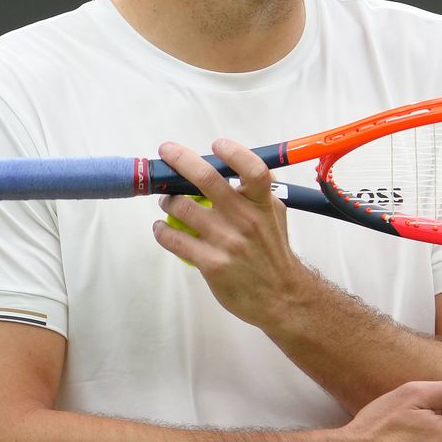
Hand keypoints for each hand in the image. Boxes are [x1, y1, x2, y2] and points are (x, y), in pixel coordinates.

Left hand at [152, 139, 314, 327]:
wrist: (280, 296)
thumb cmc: (273, 251)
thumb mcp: (275, 214)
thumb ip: (257, 191)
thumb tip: (232, 166)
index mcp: (262, 204)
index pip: (252, 169)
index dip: (234, 153)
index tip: (217, 145)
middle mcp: (244, 220)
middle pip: (207, 178)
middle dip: (181, 159)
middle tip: (167, 151)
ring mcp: (226, 242)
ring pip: (182, 208)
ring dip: (168, 201)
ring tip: (167, 201)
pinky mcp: (210, 263)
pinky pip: (174, 239)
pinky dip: (162, 231)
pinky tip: (162, 228)